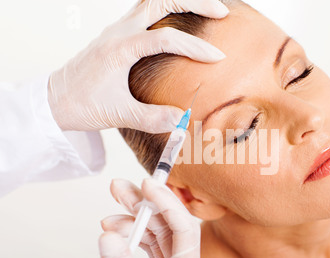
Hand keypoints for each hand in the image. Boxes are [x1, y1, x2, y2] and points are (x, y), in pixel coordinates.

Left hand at [48, 0, 228, 133]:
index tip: (217, 58)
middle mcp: (119, 32)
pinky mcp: (118, 35)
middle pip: (160, 1)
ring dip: (181, 1)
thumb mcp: (118, 114)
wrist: (54, 100)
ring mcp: (118, 30)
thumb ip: (151, 118)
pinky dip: (168, 9)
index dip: (194, 46)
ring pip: (153, 1)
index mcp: (119, 49)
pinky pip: (146, 11)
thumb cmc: (81, 105)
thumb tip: (184, 120)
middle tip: (221, 13)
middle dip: (194, 3)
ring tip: (208, 8)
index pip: (165, 38)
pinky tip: (182, 21)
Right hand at [99, 178, 202, 257]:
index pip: (184, 226)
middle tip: (119, 188)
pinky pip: (152, 247)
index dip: (166, 201)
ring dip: (134, 221)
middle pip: (168, 224)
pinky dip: (134, 238)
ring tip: (109, 219)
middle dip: (143, 203)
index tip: (146, 185)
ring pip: (158, 234)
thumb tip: (107, 237)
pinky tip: (117, 234)